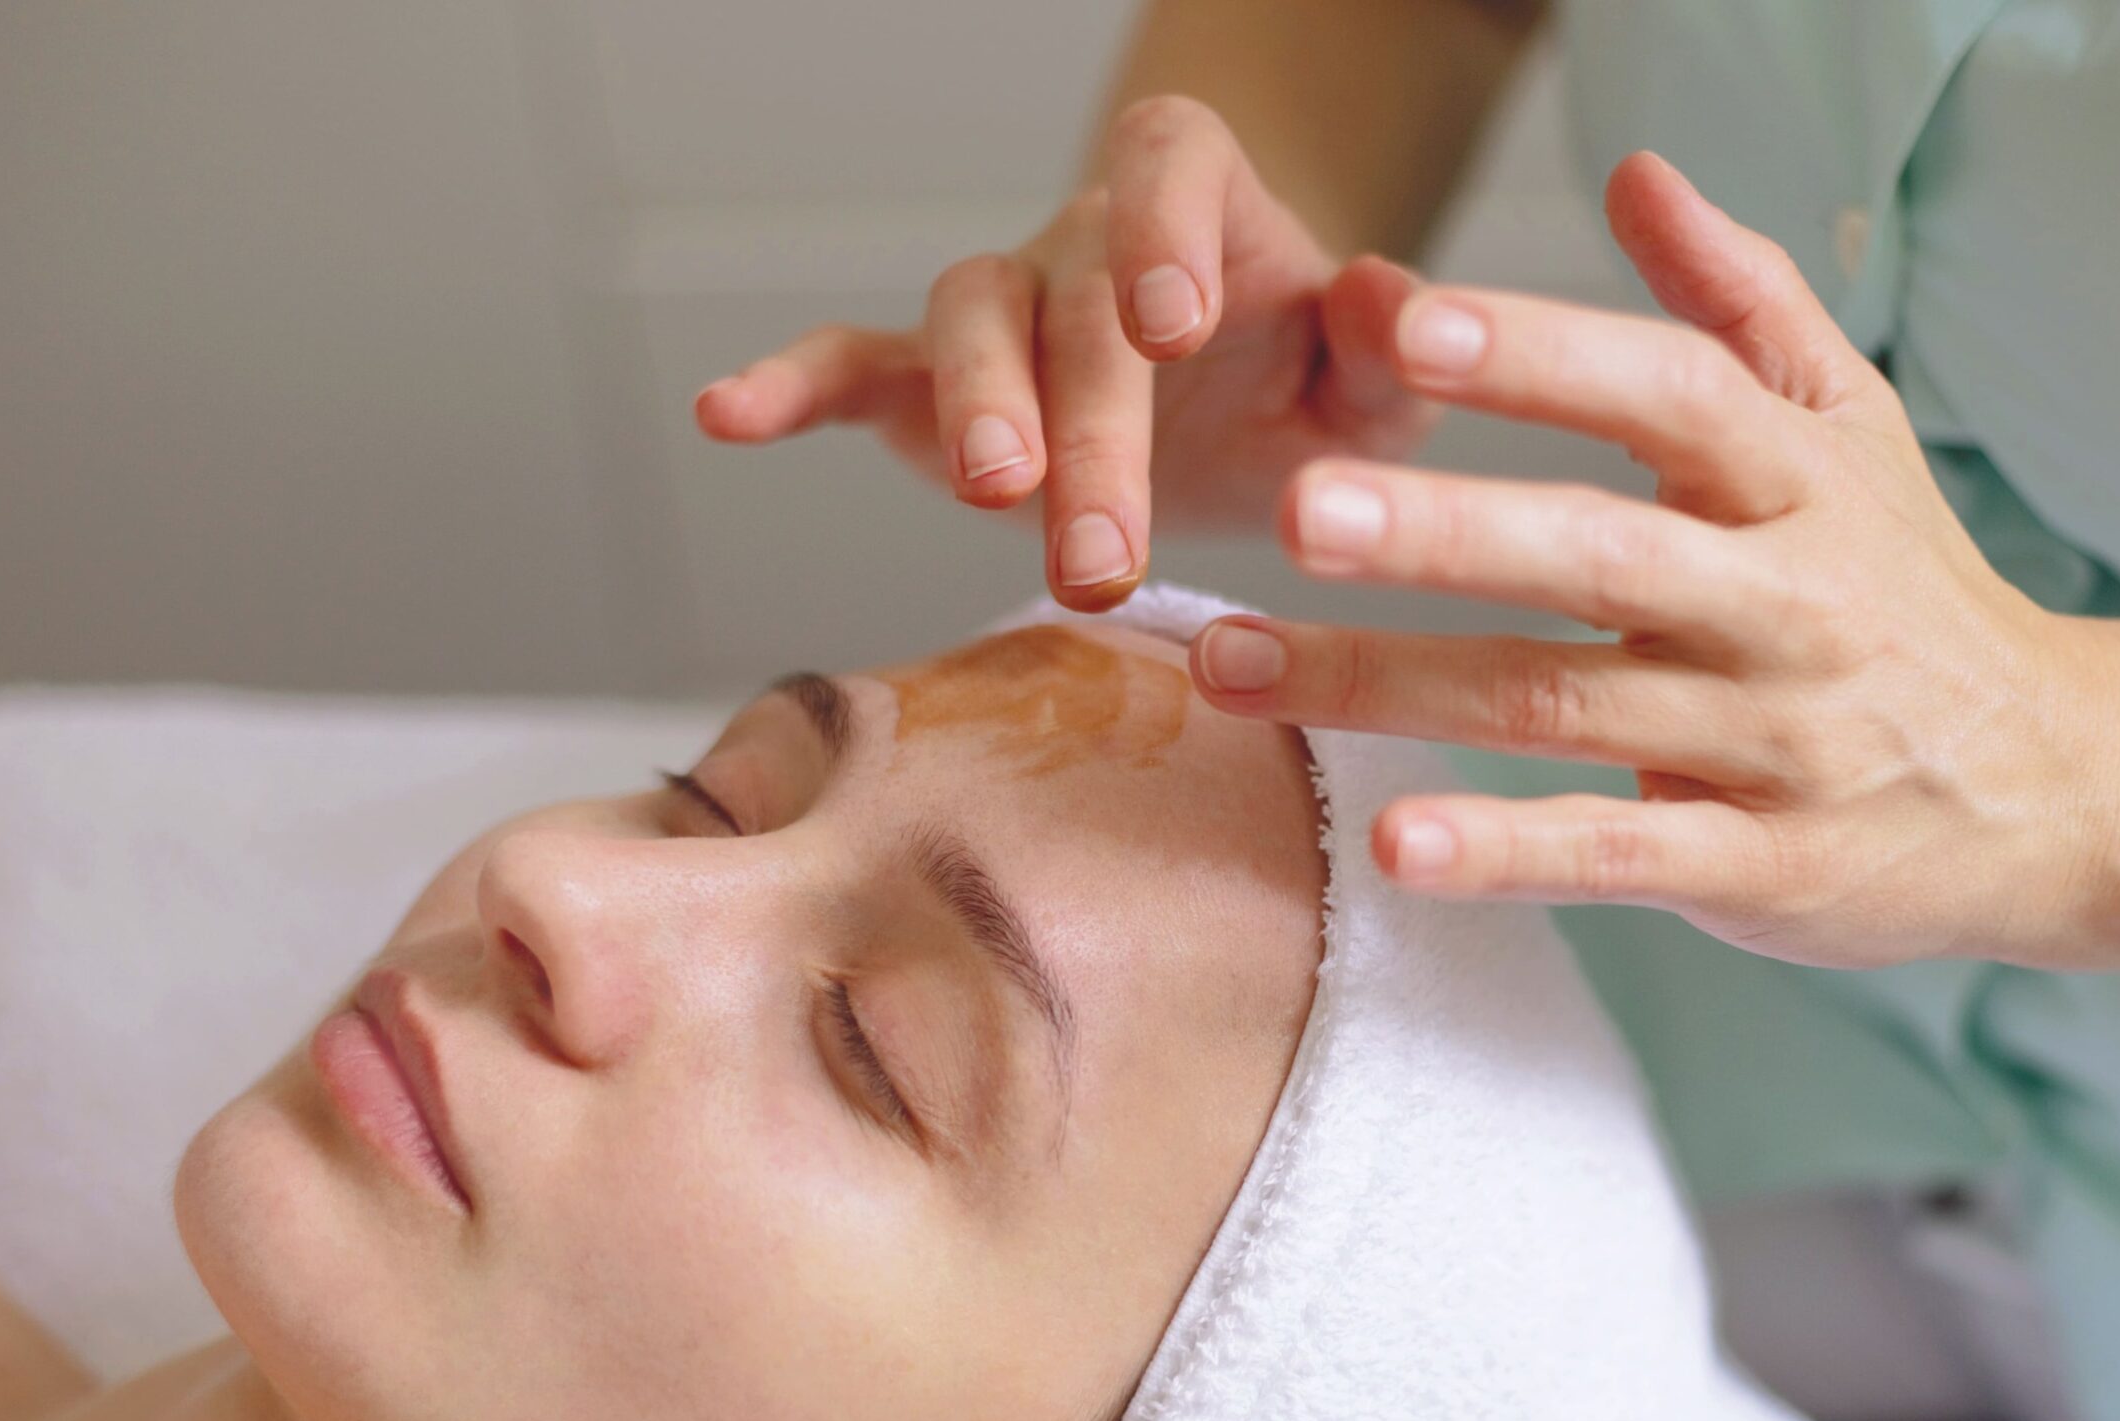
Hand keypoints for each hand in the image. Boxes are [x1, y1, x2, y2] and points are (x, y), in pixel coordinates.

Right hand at [690, 95, 1441, 611]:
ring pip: (964, 320)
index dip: (1164, 232)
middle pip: (1070, 301)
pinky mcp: (928, 387)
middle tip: (1103, 554)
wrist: (1239, 406)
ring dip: (975, 408)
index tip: (1173, 323)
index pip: (1173, 167)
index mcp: (1205, 209)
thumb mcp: (1381, 389)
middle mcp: (1089, 240)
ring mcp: (1003, 308)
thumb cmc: (1312, 390)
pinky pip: (851, 364)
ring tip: (992, 498)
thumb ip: (1394, 345)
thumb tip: (1383, 297)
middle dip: (1085, 426)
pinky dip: (790, 386)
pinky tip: (724, 414)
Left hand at [1186, 151, 2119, 973]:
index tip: (1399, 319)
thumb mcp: (1854, 431)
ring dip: (1392, 685)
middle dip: (1442, 528)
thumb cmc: (1915, 590)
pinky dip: (1502, 850)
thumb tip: (1635, 175)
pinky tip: (1387, 840)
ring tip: (1236, 666)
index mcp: (1796, 479)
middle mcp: (1786, 601)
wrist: (2066, 786)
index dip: (1538, 353)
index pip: (1664, 393)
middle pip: (1595, 552)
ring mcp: (1772, 740)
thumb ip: (1742, 303)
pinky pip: (1613, 853)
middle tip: (1295, 507)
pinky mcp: (1758, 864)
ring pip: (1560, 704)